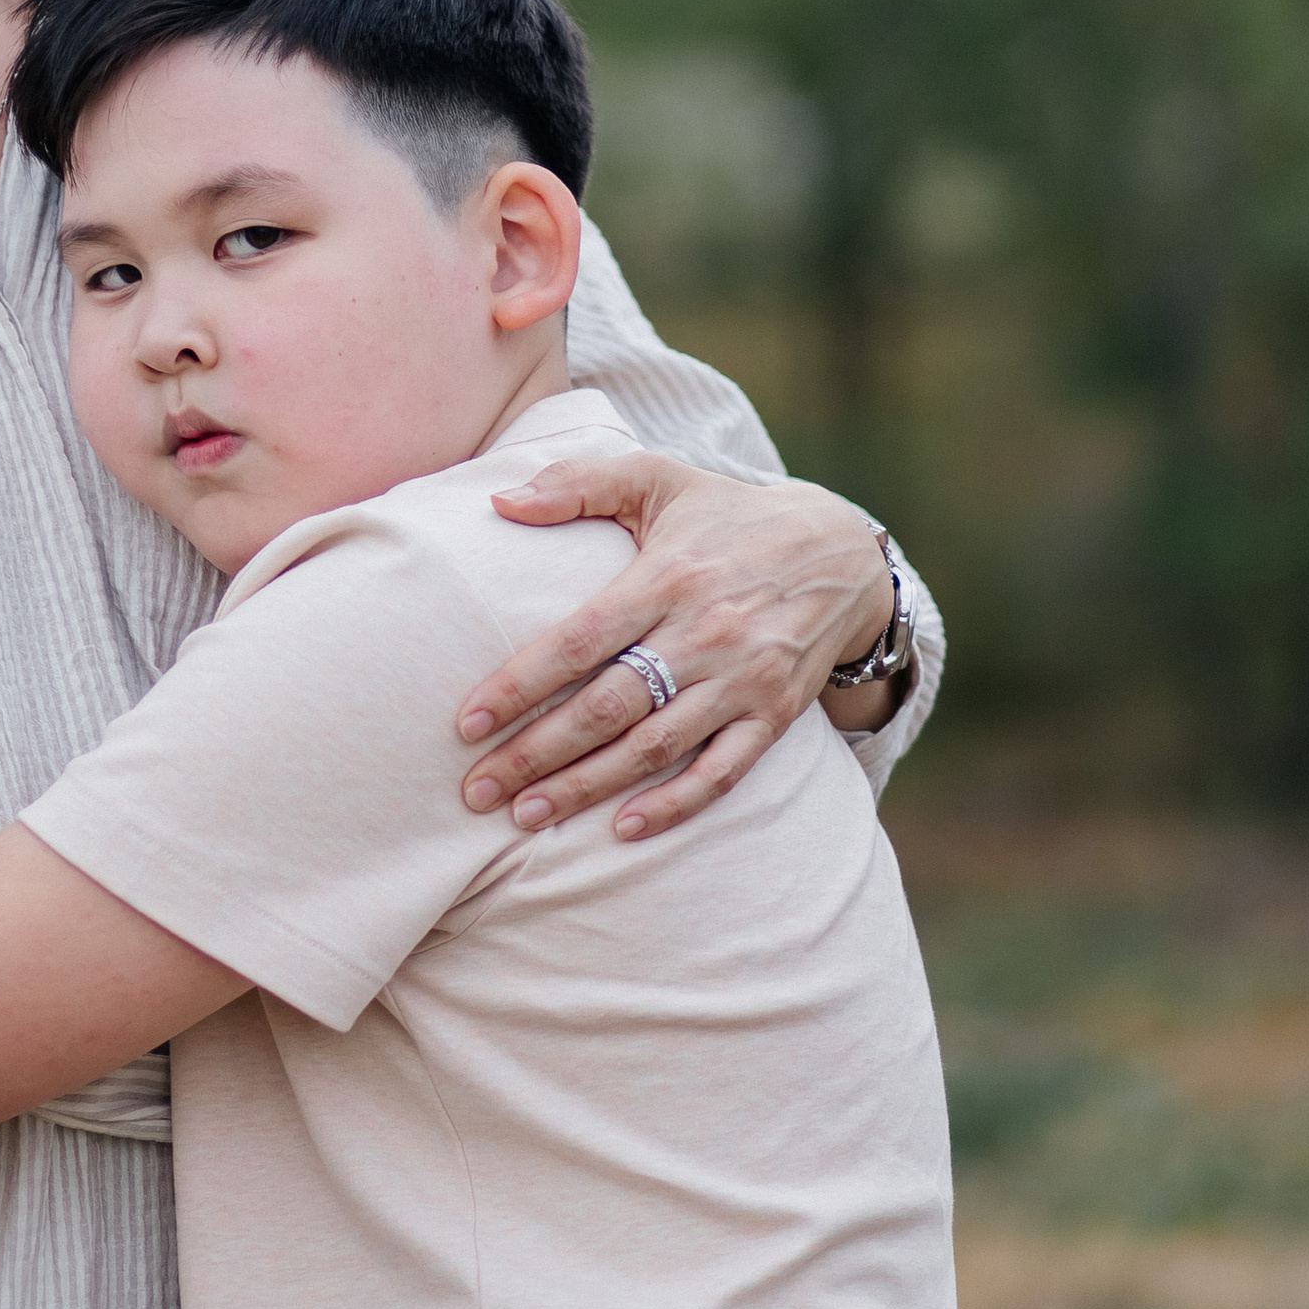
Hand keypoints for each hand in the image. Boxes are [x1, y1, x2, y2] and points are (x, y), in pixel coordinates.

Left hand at [454, 457, 892, 842]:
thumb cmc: (728, 515)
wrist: (842, 553)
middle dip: (536, 753)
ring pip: (654, 747)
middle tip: (477, 791)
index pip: (579, 640)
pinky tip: (623, 829)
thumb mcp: (659, 478)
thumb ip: (578, 482)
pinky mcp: (774, 714)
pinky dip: (675, 805)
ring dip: (588, 787)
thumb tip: (499, 503)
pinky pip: (722, 771)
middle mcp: (704, 633)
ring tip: (526, 817)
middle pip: (607, 706)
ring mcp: (743, 679)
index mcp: (667, 577)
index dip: (520, 684)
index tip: (466, 723)